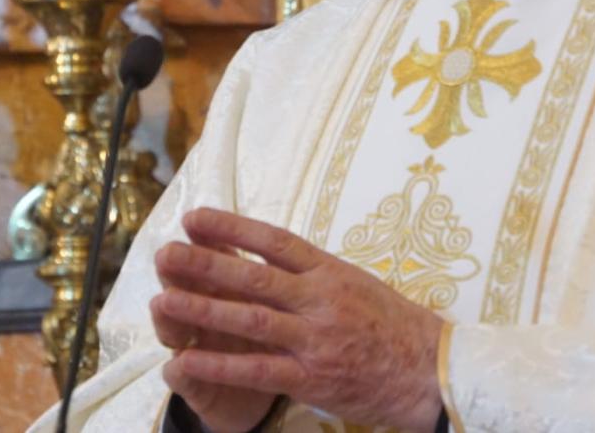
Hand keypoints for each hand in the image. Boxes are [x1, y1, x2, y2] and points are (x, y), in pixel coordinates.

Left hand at [151, 208, 443, 432]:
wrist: (432, 372)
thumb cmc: (395, 326)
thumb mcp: (357, 282)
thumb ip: (314, 271)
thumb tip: (271, 252)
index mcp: (330, 271)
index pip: (273, 241)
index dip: (230, 228)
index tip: (194, 218)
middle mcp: (320, 300)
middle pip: (252, 276)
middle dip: (204, 264)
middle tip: (164, 254)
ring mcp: (315, 339)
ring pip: (249, 319)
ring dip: (201, 310)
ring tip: (161, 300)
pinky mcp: (312, 377)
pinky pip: (256, 369)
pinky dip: (218, 364)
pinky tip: (185, 360)